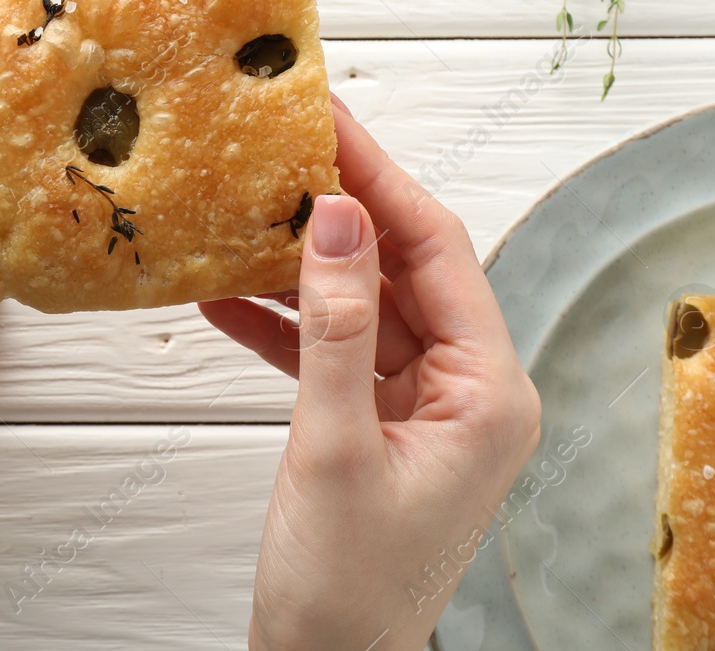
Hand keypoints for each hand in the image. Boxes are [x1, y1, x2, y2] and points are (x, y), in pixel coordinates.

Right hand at [199, 97, 540, 649]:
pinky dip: (284, 324)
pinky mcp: (378, 425)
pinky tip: (225, 296)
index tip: (331, 124)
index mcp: (489, 392)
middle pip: (404, 266)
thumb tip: (335, 218)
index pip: (437, 251)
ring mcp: (423, 407)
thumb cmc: (345, 591)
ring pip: (363, 302)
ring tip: (247, 209)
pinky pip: (334, 351)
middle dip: (340, 209)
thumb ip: (333, 324)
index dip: (381, 179)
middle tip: (284, 147)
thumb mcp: (335, 445)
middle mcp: (468, 390)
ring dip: (303, 264)